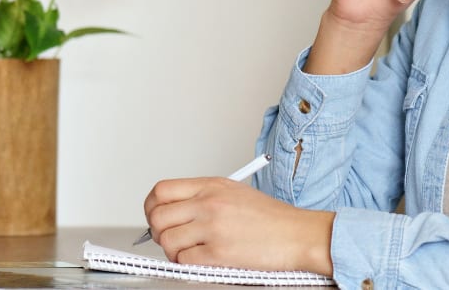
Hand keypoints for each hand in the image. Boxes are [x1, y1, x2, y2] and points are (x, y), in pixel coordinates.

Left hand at [143, 177, 334, 274]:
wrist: (297, 234)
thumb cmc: (271, 218)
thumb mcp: (234, 193)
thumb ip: (203, 197)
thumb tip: (174, 211)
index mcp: (211, 185)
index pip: (162, 190)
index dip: (151, 206)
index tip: (156, 216)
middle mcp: (209, 203)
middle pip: (158, 216)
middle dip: (158, 232)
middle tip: (170, 238)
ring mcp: (213, 227)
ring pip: (168, 240)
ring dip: (173, 251)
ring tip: (188, 252)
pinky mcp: (219, 253)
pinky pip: (184, 260)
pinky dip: (186, 263)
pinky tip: (199, 260)